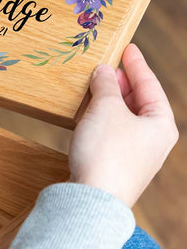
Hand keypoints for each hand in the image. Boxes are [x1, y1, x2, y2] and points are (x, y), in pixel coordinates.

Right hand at [70, 44, 178, 207]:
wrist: (92, 200)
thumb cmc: (106, 152)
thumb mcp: (106, 108)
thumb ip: (106, 85)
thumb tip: (104, 72)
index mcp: (161, 124)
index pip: (150, 85)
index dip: (136, 65)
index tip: (128, 48)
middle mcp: (153, 141)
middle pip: (139, 102)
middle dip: (121, 84)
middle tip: (106, 67)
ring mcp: (136, 156)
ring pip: (123, 119)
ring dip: (109, 102)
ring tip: (94, 88)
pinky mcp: (116, 167)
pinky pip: (112, 134)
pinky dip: (102, 119)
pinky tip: (88, 116)